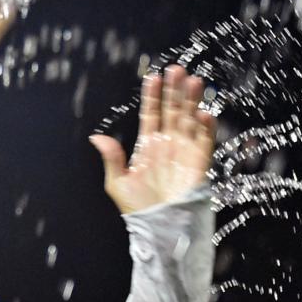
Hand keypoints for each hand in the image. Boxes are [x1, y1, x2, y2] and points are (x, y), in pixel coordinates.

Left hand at [91, 65, 215, 213]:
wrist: (161, 231)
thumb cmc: (139, 211)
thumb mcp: (118, 183)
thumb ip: (112, 158)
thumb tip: (96, 137)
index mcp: (148, 148)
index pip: (152, 115)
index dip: (152, 96)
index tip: (153, 77)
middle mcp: (168, 146)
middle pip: (173, 111)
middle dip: (174, 91)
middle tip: (176, 70)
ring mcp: (185, 152)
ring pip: (190, 120)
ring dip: (191, 101)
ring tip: (193, 80)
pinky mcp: (200, 163)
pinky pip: (204, 140)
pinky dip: (205, 126)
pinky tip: (202, 111)